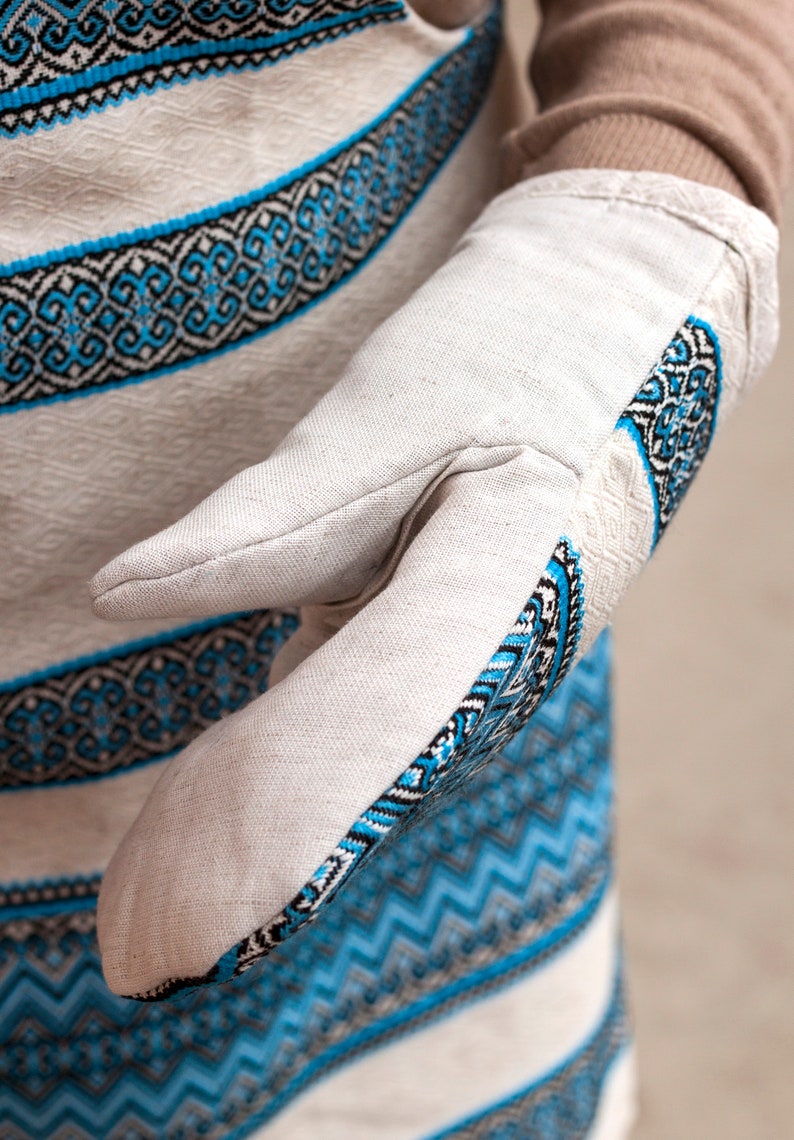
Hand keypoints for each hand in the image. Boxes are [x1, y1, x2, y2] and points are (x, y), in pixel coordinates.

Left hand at [91, 170, 776, 999]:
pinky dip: (289, 771)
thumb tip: (123, 590)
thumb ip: (267, 520)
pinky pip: (369, 726)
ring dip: (255, 831)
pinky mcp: (467, 642)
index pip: (346, 751)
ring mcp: (489, 661)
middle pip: (350, 790)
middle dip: (236, 867)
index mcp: (493, 606)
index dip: (252, 844)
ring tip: (149, 918)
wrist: (636, 313)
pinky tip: (228, 801)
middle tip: (133, 955)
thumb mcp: (391, 413)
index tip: (160, 941)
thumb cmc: (520, 346)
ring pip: (358, 772)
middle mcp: (500, 665)